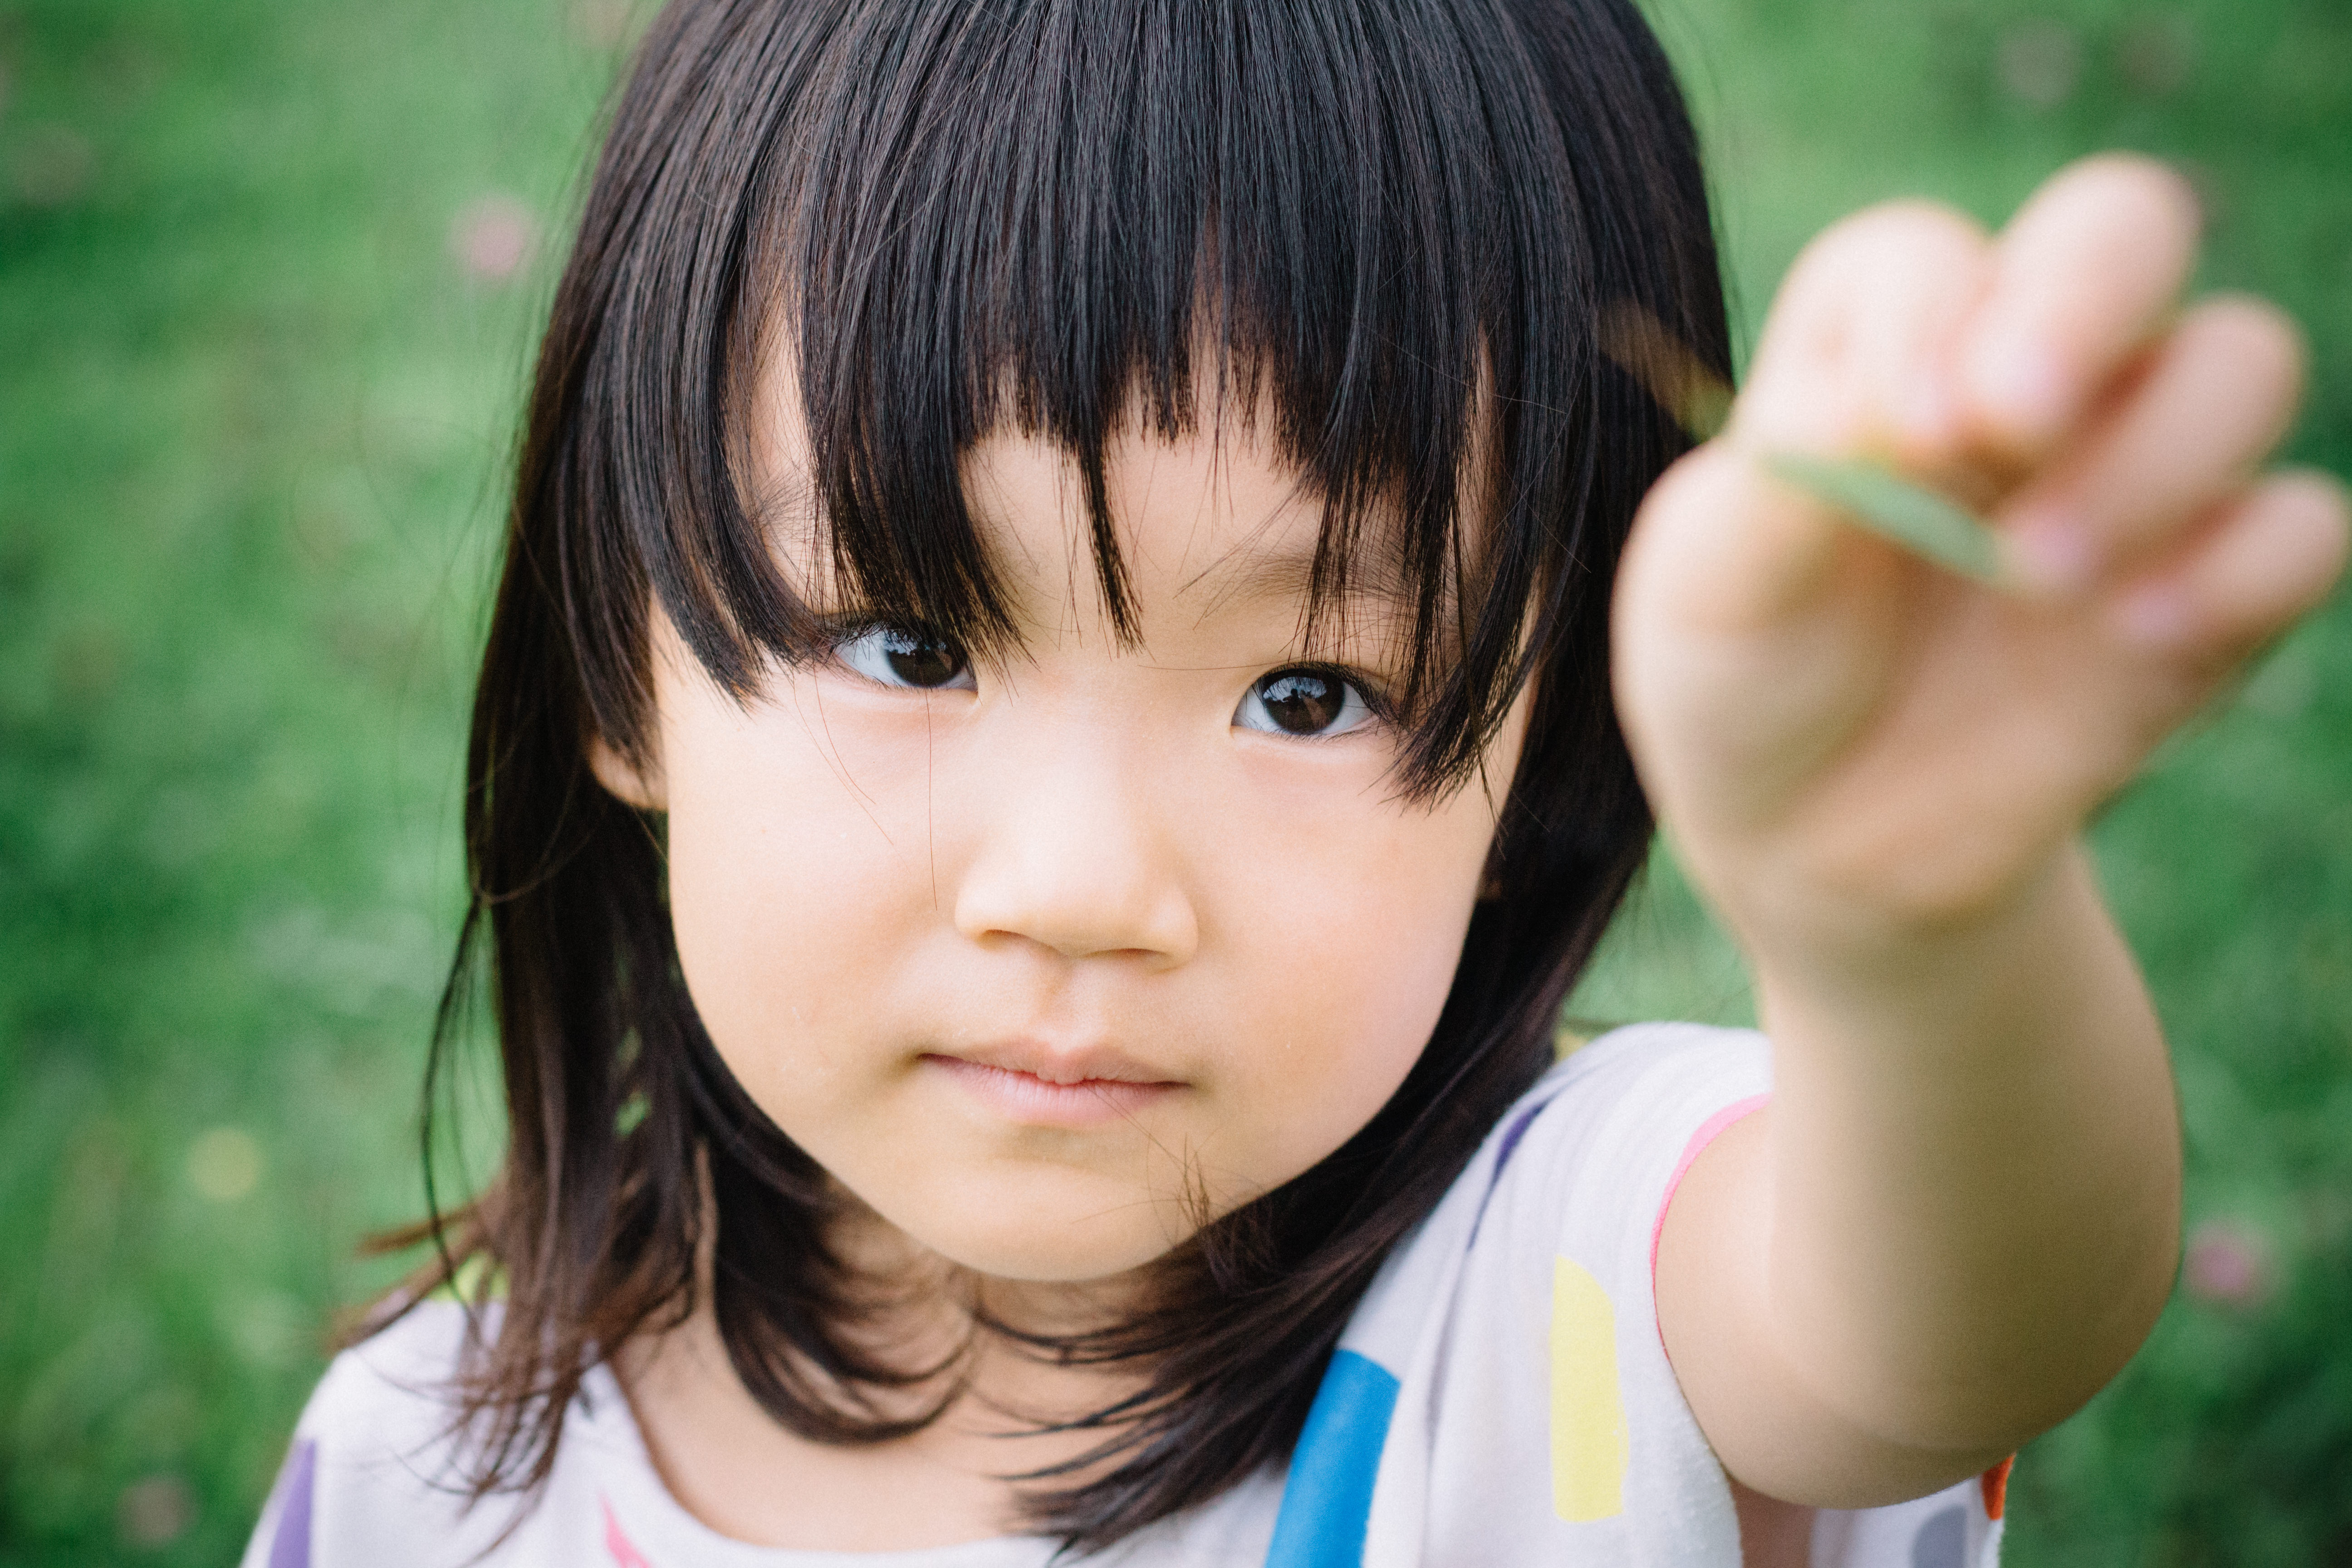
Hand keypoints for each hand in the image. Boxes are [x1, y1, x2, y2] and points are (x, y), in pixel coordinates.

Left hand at [1614, 154, 2348, 954]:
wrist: (1804, 832)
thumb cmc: (1744, 671)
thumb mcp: (1709, 580)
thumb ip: (1793, 474)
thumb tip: (1911, 403)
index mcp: (1879, 341)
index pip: (1929, 256)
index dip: (1928, 321)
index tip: (1899, 436)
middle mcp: (2017, 372)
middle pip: (2123, 227)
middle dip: (2088, 296)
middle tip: (2013, 423)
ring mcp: (2125, 471)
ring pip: (2239, 361)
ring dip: (2154, 455)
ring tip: (2036, 578)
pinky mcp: (2202, 590)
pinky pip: (2298, 529)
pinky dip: (2242, 569)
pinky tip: (2137, 636)